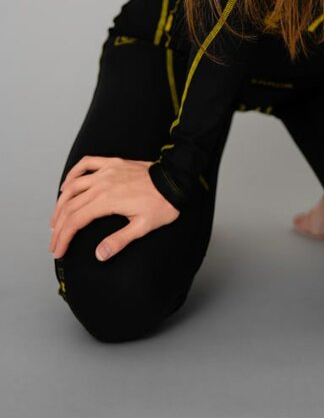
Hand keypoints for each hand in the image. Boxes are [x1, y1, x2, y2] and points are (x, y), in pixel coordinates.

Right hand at [49, 156, 179, 261]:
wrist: (176, 180)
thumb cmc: (162, 205)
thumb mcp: (143, 227)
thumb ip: (119, 241)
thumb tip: (99, 255)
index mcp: (107, 201)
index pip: (76, 221)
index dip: (63, 237)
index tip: (58, 251)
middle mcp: (102, 184)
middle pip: (70, 206)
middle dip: (58, 226)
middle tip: (54, 242)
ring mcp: (107, 171)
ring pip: (73, 186)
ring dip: (60, 203)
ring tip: (56, 219)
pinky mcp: (113, 163)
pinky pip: (87, 163)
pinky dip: (73, 173)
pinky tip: (67, 185)